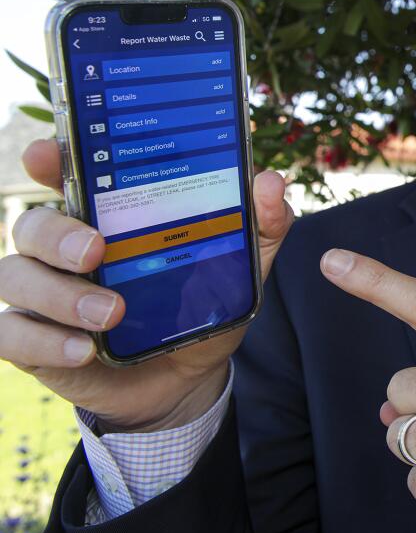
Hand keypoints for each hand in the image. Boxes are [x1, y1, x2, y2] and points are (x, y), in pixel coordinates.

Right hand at [0, 138, 294, 431]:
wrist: (189, 378)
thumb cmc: (202, 304)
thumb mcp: (241, 266)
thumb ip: (261, 224)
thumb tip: (271, 182)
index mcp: (107, 216)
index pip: (65, 175)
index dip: (49, 160)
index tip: (46, 154)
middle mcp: (64, 248)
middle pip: (32, 225)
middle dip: (57, 233)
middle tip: (96, 250)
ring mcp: (44, 294)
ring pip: (16, 277)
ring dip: (59, 294)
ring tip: (109, 314)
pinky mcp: (34, 341)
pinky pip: (12, 335)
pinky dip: (44, 341)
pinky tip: (84, 350)